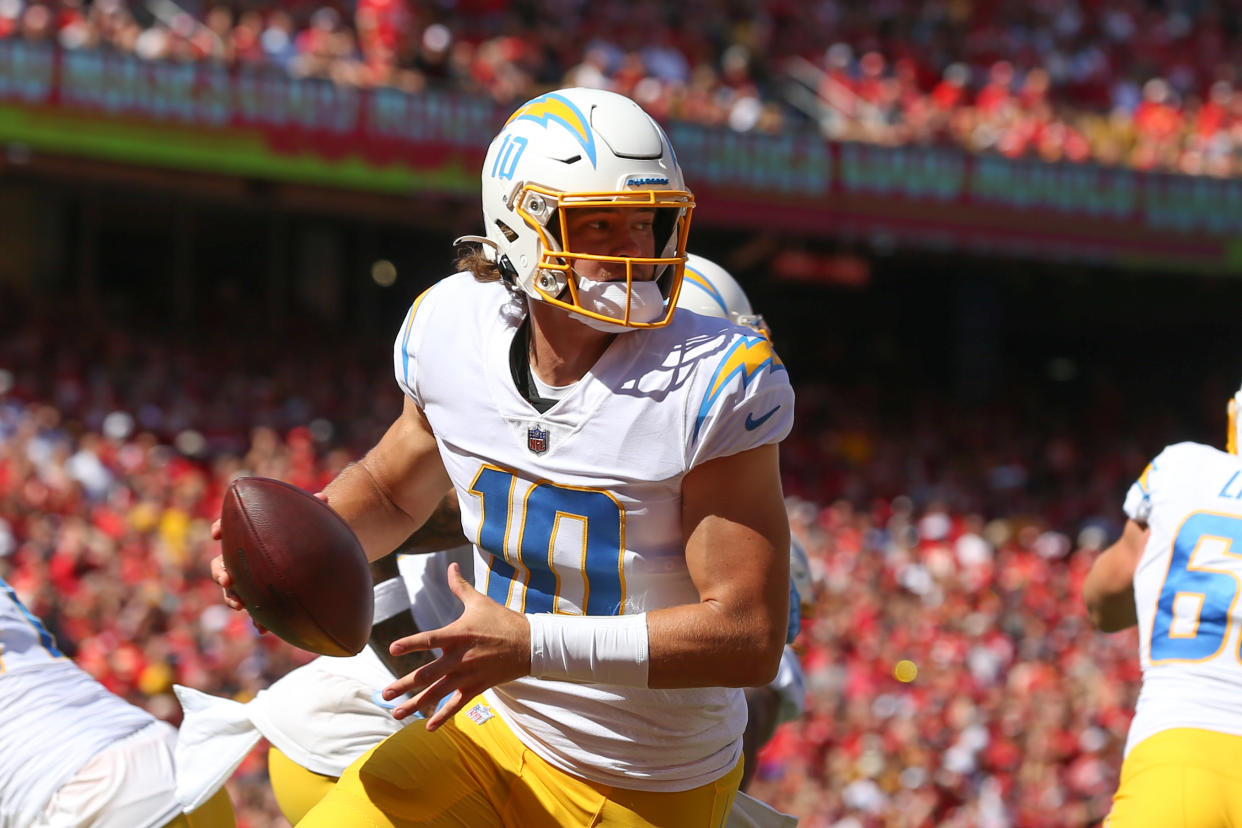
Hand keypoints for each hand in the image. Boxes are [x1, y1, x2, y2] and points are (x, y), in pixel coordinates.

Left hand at [382, 562, 529, 731]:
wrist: (530, 644)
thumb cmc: (503, 620)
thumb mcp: (480, 602)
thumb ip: (460, 587)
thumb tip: (451, 565)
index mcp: (458, 635)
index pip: (430, 639)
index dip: (411, 644)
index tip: (392, 649)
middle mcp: (460, 658)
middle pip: (427, 674)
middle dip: (404, 685)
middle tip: (383, 693)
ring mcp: (468, 675)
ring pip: (437, 693)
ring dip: (415, 705)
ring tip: (395, 713)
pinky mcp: (477, 687)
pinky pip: (457, 705)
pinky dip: (442, 717)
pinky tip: (427, 727)